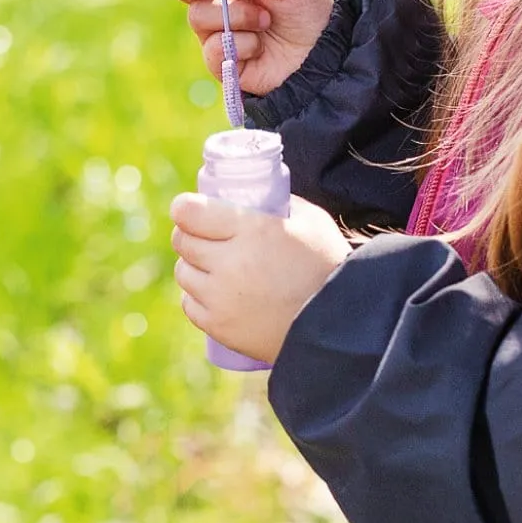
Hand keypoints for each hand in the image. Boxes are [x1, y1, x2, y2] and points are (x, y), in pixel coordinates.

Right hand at [167, 0, 333, 98]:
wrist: (327, 51)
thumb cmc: (309, 9)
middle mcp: (217, 0)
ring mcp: (217, 31)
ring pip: (198, 16)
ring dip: (236, 14)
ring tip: (265, 21)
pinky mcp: (222, 62)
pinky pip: (213, 49)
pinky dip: (240, 44)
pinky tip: (259, 46)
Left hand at [170, 192, 349, 364]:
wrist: (339, 325)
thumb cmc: (328, 267)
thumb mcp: (311, 221)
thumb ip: (280, 203)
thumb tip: (256, 195)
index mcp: (250, 230)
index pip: (188, 211)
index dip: (186, 208)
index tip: (192, 211)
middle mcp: (229, 262)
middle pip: (182, 240)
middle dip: (191, 235)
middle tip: (208, 237)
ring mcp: (221, 297)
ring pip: (183, 272)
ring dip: (194, 266)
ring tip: (217, 267)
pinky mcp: (219, 327)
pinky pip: (189, 304)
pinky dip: (199, 297)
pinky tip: (217, 293)